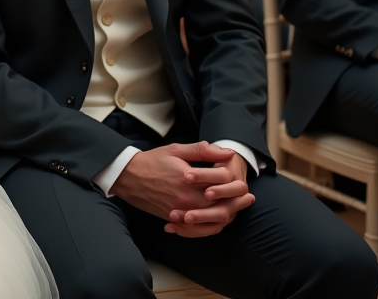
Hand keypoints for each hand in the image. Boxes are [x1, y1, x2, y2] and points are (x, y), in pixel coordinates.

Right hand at [111, 142, 252, 234]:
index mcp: (188, 179)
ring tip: (236, 211)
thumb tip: (226, 152)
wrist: (128, 176)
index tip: (245, 184)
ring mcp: (178, 211)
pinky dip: (207, 227)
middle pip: (218, 207)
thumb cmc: (153, 161)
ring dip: (224, 217)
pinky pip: (194, 228)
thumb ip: (202, 151)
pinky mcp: (172, 218)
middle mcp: (184, 198)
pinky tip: (215, 221)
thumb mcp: (177, 150)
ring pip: (208, 221)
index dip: (235, 186)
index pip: (219, 185)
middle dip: (236, 203)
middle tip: (248, 199)